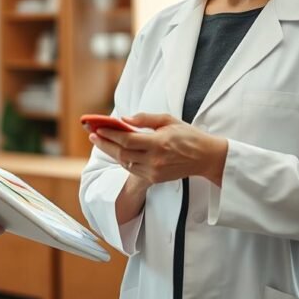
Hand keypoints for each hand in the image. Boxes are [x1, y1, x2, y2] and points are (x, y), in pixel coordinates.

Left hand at [88, 113, 227, 185]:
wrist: (206, 157)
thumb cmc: (188, 136)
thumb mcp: (168, 120)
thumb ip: (145, 119)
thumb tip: (124, 119)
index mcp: (159, 143)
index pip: (126, 140)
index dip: (109, 134)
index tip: (97, 128)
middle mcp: (155, 160)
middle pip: (121, 153)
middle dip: (104, 144)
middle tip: (92, 135)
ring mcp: (154, 172)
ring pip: (125, 163)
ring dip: (111, 153)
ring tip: (101, 141)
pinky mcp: (155, 179)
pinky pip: (133, 170)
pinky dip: (123, 160)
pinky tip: (117, 151)